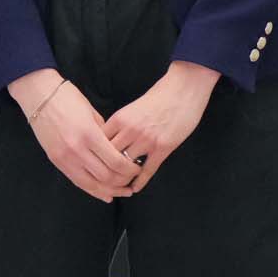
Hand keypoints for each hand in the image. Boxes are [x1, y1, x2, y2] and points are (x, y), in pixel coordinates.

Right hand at [9, 70, 138, 201]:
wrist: (39, 95)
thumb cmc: (67, 98)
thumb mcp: (92, 112)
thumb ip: (104, 133)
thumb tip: (116, 150)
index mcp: (89, 134)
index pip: (116, 162)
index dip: (130, 169)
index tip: (138, 168)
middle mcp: (77, 150)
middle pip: (106, 176)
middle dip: (123, 181)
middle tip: (132, 180)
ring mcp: (65, 158)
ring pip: (92, 184)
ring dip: (110, 190)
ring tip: (122, 191)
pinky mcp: (56, 161)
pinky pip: (78, 182)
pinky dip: (93, 190)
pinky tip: (105, 194)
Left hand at [103, 61, 220, 193]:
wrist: (183, 88)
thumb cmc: (159, 96)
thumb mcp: (133, 108)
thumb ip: (121, 124)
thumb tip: (111, 138)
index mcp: (120, 118)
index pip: (99, 142)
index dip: (95, 155)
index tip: (94, 164)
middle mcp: (130, 130)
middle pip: (109, 157)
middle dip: (105, 170)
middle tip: (103, 180)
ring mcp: (146, 140)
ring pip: (126, 166)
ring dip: (122, 178)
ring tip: (119, 186)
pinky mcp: (163, 148)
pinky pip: (147, 170)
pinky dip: (140, 181)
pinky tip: (135, 188)